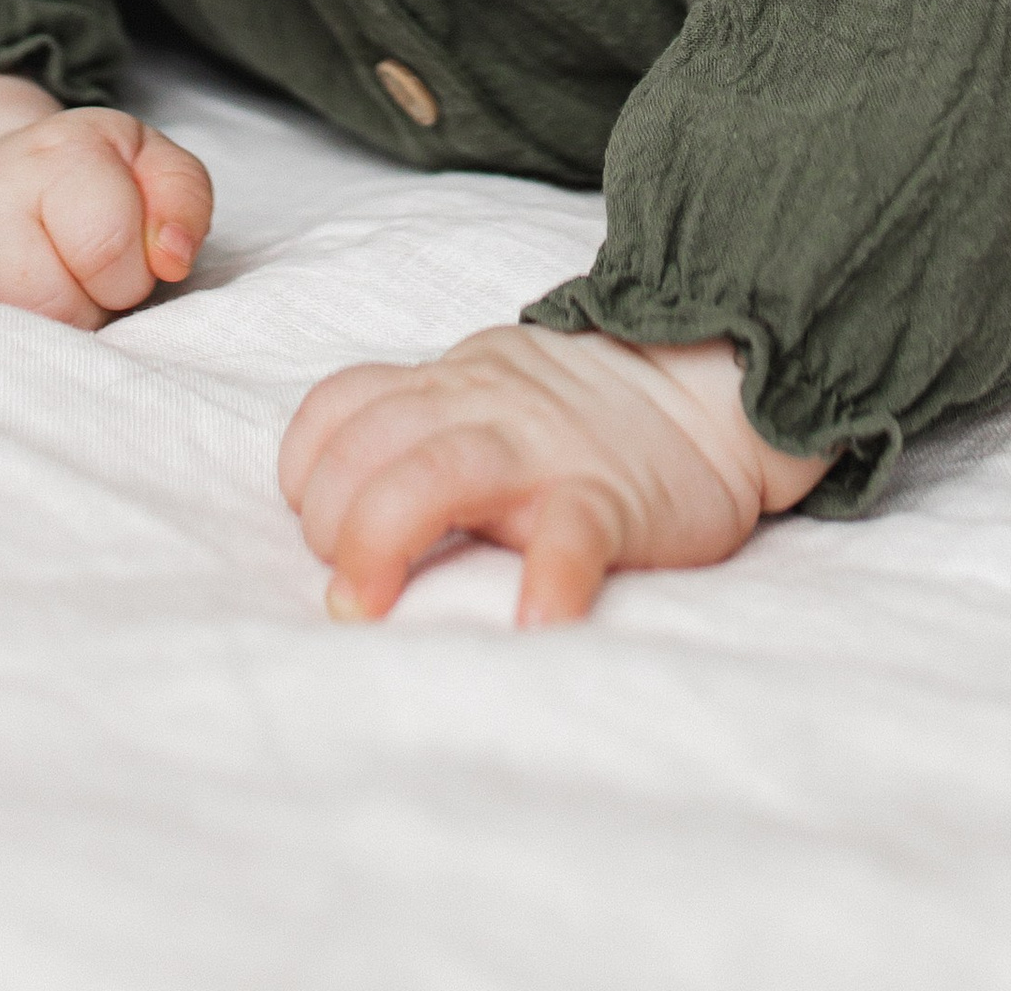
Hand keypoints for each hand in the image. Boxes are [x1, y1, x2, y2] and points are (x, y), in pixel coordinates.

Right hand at [0, 106, 213, 326]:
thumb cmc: (77, 190)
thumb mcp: (143, 168)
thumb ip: (182, 197)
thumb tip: (170, 256)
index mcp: (61, 149)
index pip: (110, 245)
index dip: (126, 271)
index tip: (111, 260)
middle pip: (60, 306)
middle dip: (82, 310)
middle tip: (65, 281)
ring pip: (13, 340)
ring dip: (40, 337)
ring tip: (32, 298)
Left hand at [280, 325, 827, 628]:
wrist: (704, 384)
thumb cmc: (573, 413)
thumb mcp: (482, 389)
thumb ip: (416, 425)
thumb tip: (333, 506)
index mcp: (446, 385)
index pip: (341, 403)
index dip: (306, 467)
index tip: (312, 525)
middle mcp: (482, 407)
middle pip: (373, 443)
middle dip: (332, 520)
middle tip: (347, 592)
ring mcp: (546, 449)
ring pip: (442, 470)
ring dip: (386, 537)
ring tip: (370, 610)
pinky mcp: (612, 497)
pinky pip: (571, 533)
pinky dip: (547, 579)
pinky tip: (532, 626)